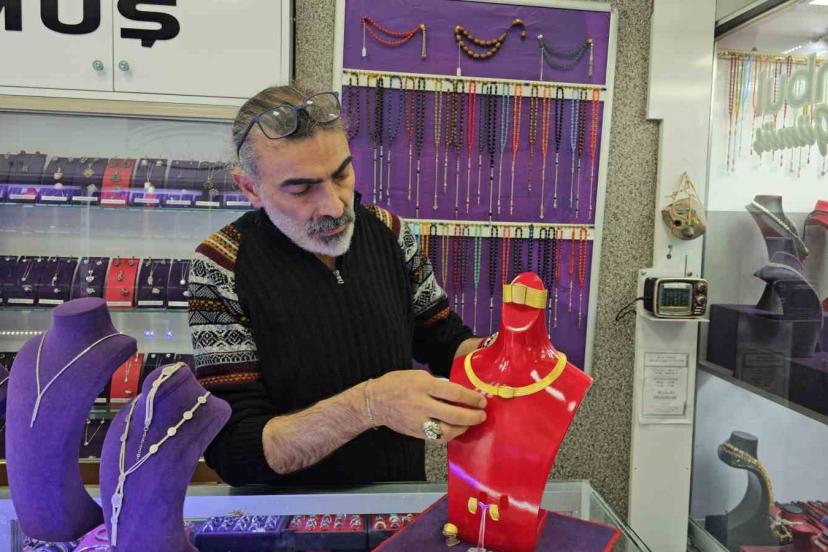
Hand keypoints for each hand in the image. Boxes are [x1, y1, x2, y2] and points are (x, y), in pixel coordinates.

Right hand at [369, 370, 486, 441]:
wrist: (374, 402)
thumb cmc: (397, 383)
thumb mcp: (417, 375)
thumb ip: (438, 384)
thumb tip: (459, 394)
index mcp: (423, 386)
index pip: (454, 393)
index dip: (471, 398)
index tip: (482, 401)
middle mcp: (421, 404)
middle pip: (454, 415)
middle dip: (472, 416)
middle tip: (482, 415)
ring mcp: (418, 422)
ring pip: (447, 431)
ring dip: (463, 428)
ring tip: (469, 423)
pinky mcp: (415, 433)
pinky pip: (437, 438)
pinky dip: (449, 436)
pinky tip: (455, 430)